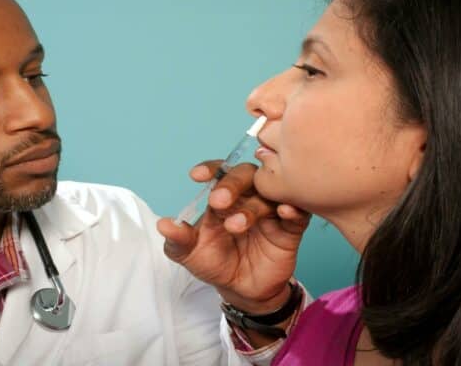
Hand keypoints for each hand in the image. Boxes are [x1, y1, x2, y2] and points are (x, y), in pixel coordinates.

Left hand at [157, 160, 309, 313]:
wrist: (242, 291)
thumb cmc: (216, 264)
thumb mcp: (190, 254)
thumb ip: (178, 239)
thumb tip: (163, 224)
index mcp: (223, 195)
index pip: (218, 172)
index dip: (210, 169)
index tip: (196, 176)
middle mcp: (247, 196)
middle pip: (245, 175)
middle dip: (231, 184)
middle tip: (219, 201)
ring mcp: (270, 210)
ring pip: (267, 193)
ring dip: (252, 206)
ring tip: (236, 226)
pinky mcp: (289, 228)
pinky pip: (297, 212)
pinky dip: (292, 208)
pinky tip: (285, 210)